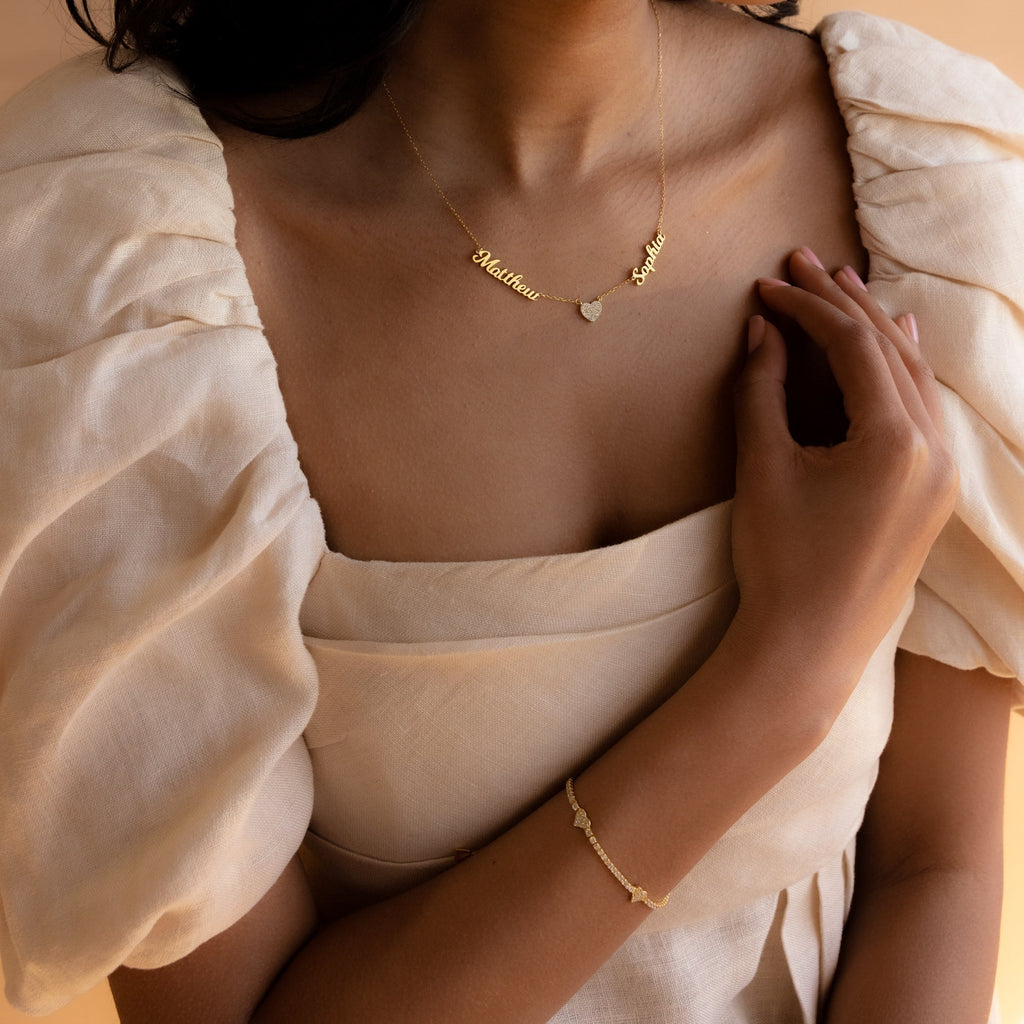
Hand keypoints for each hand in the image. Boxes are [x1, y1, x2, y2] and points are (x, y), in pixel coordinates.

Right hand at [729, 249, 956, 681]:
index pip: (853, 347)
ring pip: (912, 374)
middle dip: (840, 303)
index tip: (765, 286)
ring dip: (873, 329)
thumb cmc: (780, 560)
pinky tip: (897, 340)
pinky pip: (925, 407)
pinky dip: (901, 368)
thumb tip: (761, 329)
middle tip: (800, 263)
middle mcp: (934, 447)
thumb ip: (762, 389)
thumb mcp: (764, 468)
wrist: (810, 644)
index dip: (805, 309)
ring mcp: (942, 469)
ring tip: (838, 288)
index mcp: (895, 441)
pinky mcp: (934, 488)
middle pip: (889, 351)